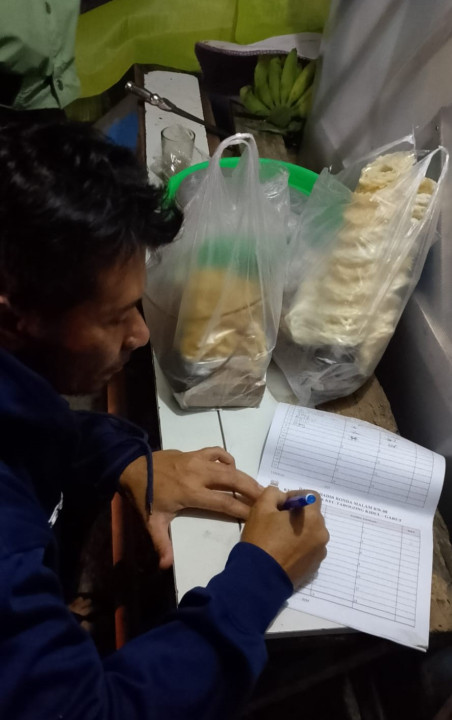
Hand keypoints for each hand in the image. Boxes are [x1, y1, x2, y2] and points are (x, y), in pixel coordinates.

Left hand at [120, 449, 261, 569]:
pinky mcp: (194, 453)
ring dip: (245, 476)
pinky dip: (227, 459)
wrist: (132, 467)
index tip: (258, 516)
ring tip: (258, 487)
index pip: (224, 502)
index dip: (242, 509)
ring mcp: (197, 461)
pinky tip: (232, 468)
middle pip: (233, 481)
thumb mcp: (151, 521)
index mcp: (191, 492)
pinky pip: (217, 452)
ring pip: (228, 466)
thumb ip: (161, 543)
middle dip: (252, 490)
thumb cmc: (144, 496)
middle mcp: (199, 474)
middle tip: (269, 498)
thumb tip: (165, 566)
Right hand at [241, 486, 328, 586]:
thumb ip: (274, 493)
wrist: (259, 578)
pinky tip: (282, 552)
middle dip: (297, 514)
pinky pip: (309, 549)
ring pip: (311, 533)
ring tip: (279, 539)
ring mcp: (319, 553)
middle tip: (277, 521)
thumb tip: (283, 498)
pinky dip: (300, 546)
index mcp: (312, 518)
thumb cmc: (261, 539)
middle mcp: (322, 534)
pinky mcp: (314, 567)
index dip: (296, 496)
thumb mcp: (261, 507)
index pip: (312, 496)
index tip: (281, 505)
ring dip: (299, 531)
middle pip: (312, 516)